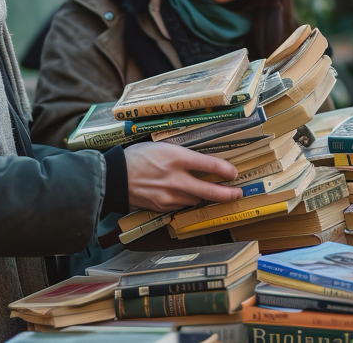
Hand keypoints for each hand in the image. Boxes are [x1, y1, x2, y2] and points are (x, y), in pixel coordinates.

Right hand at [123, 142, 241, 212]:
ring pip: (196, 199)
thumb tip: (203, 162)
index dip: (226, 170)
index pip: (209, 164)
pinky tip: (187, 195)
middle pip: (209, 191)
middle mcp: (176, 178)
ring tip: (213, 193)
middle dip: (228, 194)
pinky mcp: (162, 206)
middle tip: (238, 194)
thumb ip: (183, 155)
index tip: (233, 173)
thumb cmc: (138, 156)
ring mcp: (169, 195)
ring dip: (205, 196)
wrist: (115, 176)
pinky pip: (181, 205)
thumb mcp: (162, 146)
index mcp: (176, 158)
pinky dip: (187, 200)